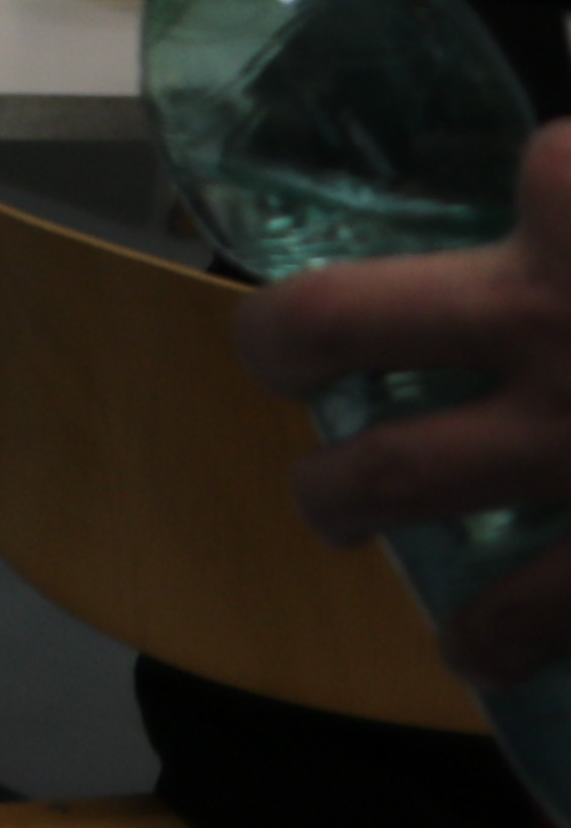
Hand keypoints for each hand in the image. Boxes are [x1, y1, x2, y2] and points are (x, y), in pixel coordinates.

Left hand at [237, 115, 570, 687]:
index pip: (537, 173)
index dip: (555, 187)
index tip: (549, 197)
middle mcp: (552, 320)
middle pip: (336, 322)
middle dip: (289, 344)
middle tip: (284, 357)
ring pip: (394, 475)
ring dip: (345, 497)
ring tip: (336, 507)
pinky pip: (532, 608)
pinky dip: (497, 639)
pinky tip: (476, 653)